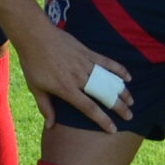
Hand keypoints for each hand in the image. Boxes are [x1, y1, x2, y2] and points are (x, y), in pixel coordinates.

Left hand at [11, 20, 133, 130]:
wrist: (35, 36)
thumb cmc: (33, 63)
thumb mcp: (36, 88)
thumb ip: (45, 107)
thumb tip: (50, 126)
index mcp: (66, 89)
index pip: (89, 108)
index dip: (102, 119)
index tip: (113, 129)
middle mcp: (79, 78)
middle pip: (104, 95)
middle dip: (118, 107)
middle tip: (129, 116)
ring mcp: (85, 64)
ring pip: (108, 80)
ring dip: (121, 91)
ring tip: (131, 101)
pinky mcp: (87, 52)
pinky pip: (106, 62)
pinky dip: (118, 69)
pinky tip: (128, 77)